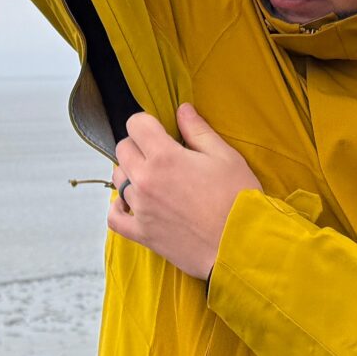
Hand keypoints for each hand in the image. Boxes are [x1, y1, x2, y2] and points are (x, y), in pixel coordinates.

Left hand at [107, 105, 260, 279]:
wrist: (241, 246)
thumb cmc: (238, 200)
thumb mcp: (225, 157)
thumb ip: (198, 131)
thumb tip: (182, 109)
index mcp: (165, 157)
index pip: (137, 125)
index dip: (148, 123)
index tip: (160, 130)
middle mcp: (146, 181)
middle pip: (123, 149)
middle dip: (139, 145)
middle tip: (161, 154)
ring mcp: (141, 209)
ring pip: (118, 180)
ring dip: (131, 174)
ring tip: (153, 178)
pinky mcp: (142, 234)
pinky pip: (115, 218)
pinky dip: (118, 208)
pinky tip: (131, 203)